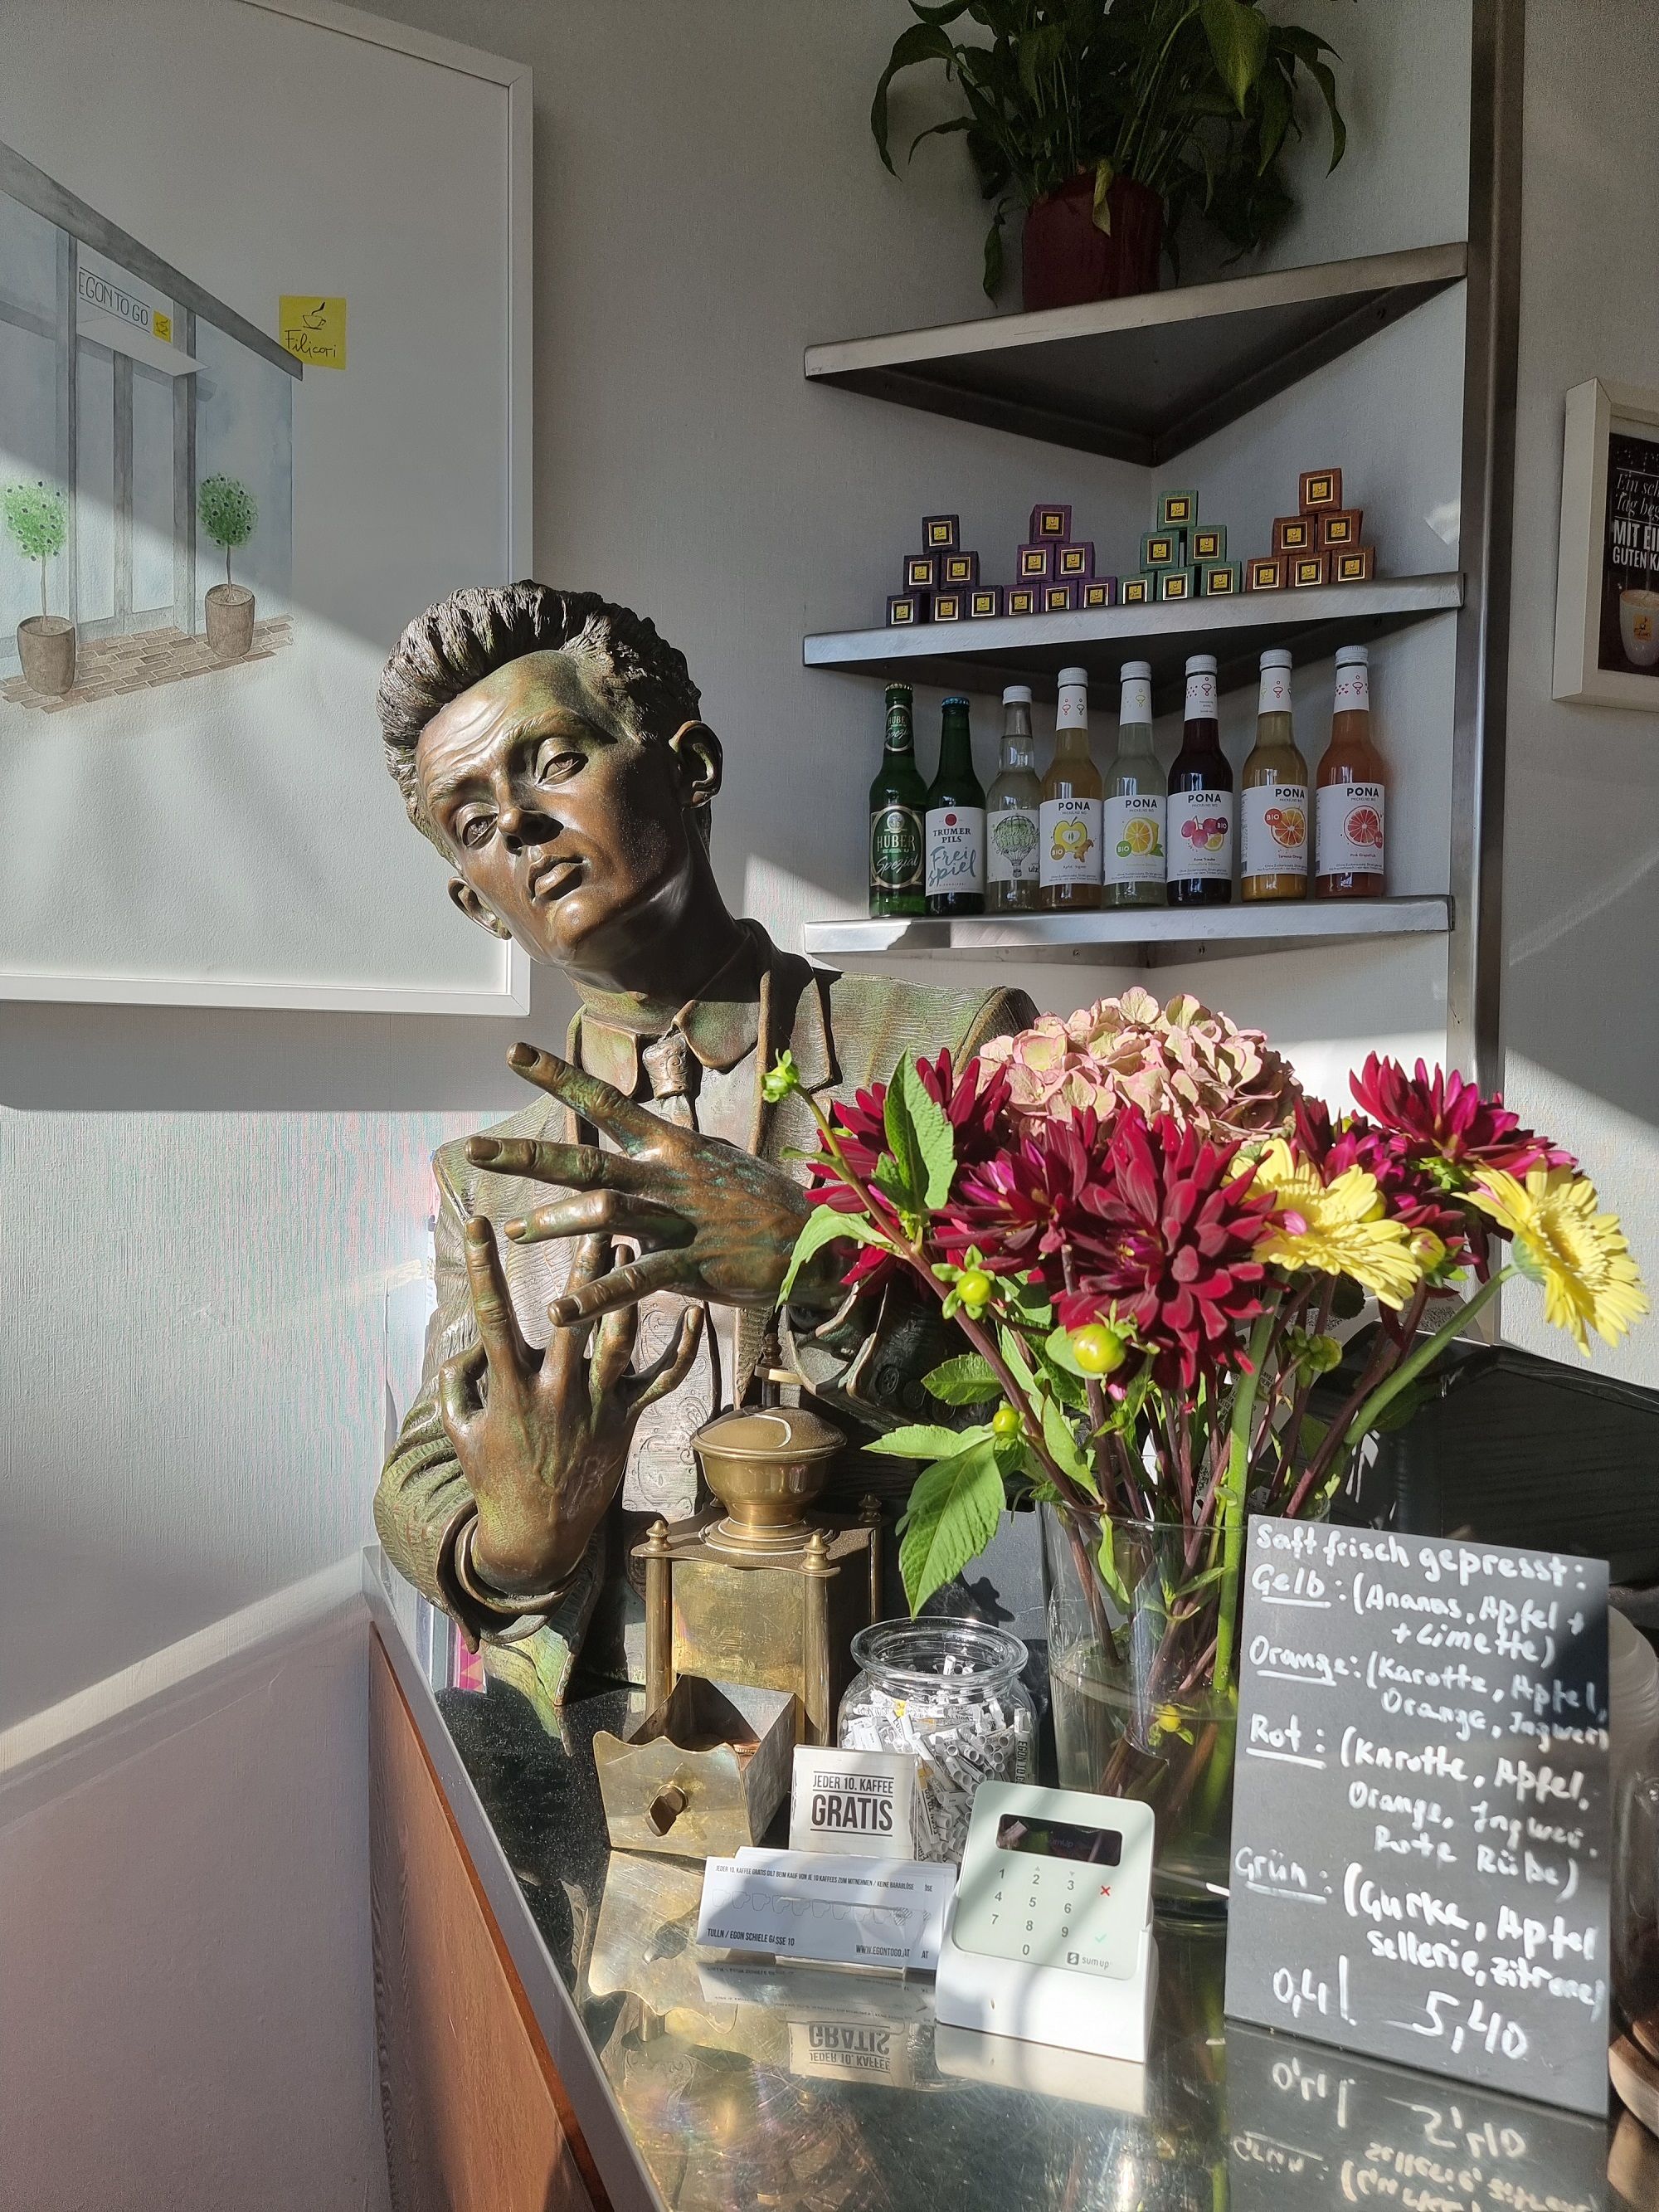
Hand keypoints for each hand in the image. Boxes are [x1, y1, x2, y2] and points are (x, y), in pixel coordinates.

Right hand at [439, 1220, 702, 1594]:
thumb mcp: (458, 1430)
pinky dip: (683, 1348)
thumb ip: (455, 1379)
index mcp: (511, 1390)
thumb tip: (471, 1341)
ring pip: (620, 1341)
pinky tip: (697, 1314)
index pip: (491, 1316)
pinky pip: (662, 1380)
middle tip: (595, 1217)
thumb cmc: (494, 1478)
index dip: (482, 1266)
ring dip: (628, 1291)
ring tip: (635, 1245)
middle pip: (573, 1317)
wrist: (537, 1536)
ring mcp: (596, 1407)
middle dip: (583, 1265)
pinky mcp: (627, 1421)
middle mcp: (557, 1393)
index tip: (477, 1222)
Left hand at [463, 1042, 811, 1326]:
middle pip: (585, 1159)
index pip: (604, 1102)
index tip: (513, 1053)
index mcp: (667, 1146)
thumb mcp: (709, 1161)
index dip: (557, 1076)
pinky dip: (595, 1297)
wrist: (811, 1238)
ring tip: (514, 1233)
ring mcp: (677, 1219)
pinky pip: (635, 1279)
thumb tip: (636, 1139)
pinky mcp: (692, 1263)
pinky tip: (561, 1309)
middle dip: (527, 1156)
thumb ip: (666, 1154)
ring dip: (555, 1224)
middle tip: (475, 1149)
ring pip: (605, 1214)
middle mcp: (666, 1176)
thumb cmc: (756, 1200)